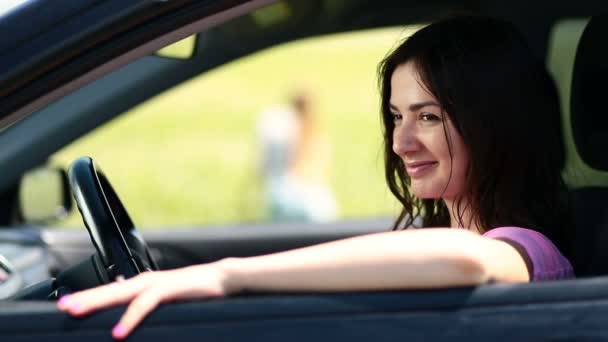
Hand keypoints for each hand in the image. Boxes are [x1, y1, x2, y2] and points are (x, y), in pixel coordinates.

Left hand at [57, 263, 233, 339]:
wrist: (223, 278)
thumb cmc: (199, 291)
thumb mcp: (169, 300)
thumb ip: (152, 305)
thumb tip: (133, 319)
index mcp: (146, 284)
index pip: (112, 291)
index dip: (91, 298)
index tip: (70, 306)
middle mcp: (147, 281)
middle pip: (109, 290)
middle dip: (85, 299)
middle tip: (63, 307)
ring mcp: (157, 283)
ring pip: (120, 293)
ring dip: (96, 302)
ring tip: (76, 312)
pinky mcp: (169, 289)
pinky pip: (145, 304)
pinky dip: (130, 317)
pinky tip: (118, 331)